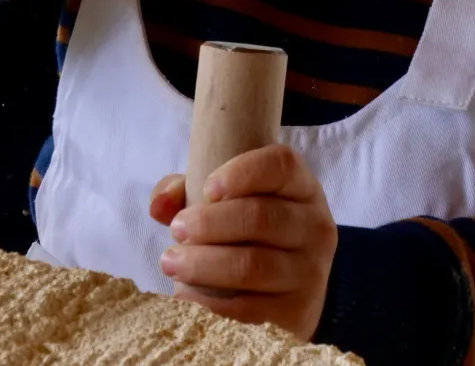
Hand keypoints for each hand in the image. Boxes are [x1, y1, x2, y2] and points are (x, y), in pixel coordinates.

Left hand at [149, 145, 337, 342]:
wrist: (299, 286)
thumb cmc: (254, 230)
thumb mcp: (232, 199)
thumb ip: (187, 190)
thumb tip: (159, 206)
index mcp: (301, 187)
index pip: (280, 165)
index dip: (242, 172)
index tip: (206, 188)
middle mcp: (314, 225)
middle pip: (260, 217)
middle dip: (208, 224)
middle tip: (176, 230)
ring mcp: (310, 270)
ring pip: (253, 265)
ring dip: (203, 264)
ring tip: (171, 263)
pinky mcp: (298, 310)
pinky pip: (249, 307)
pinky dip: (210, 302)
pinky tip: (186, 293)